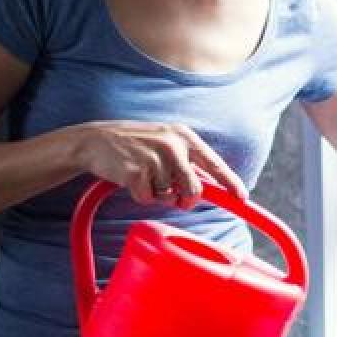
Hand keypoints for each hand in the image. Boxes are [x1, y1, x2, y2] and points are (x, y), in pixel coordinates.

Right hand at [74, 120, 245, 207]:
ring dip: (158, 195)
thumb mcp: (165, 142)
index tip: (241, 197)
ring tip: (145, 177)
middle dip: (186, 200)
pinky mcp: (137, 172)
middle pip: (194, 189)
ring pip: (169, 197)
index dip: (230, 182)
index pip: (214, 163)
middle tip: (174, 197)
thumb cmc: (135, 143)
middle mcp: (173, 145)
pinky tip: (131, 180)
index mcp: (184, 136)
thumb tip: (206, 187)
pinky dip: (141, 196)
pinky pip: (148, 199)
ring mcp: (155, 158)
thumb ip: (186, 161)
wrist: (95, 140)